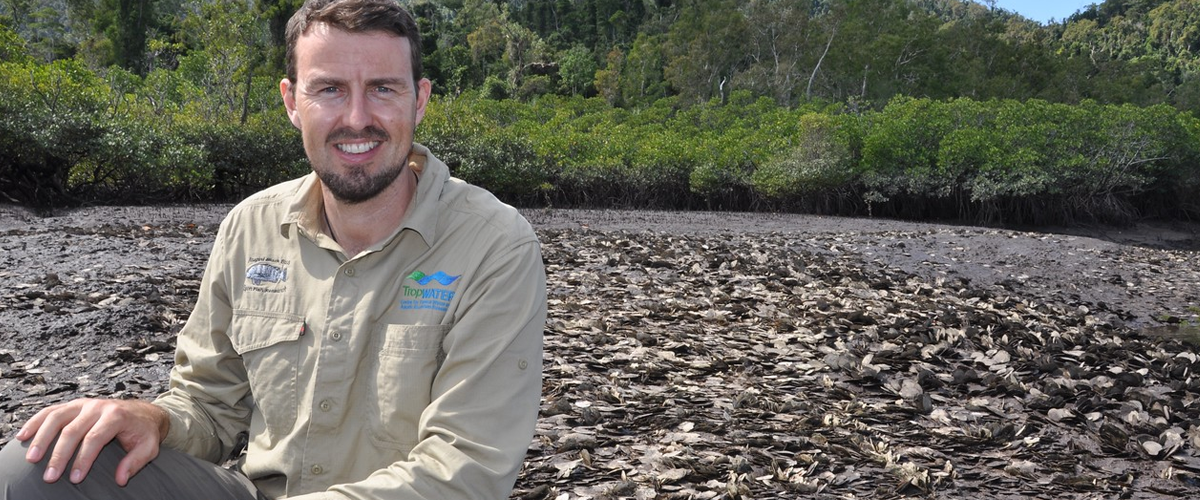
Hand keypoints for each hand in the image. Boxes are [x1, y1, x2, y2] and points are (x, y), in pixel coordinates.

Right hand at [15, 398, 169, 485]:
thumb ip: (135, 462)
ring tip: (32, 458)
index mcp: (116, 416)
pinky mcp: (73, 405)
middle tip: (50, 477)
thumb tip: (120, 479)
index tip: (75, 479)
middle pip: (72, 430)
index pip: (95, 438)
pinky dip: (35, 422)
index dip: (84, 459)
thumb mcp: (149, 447)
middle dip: (59, 455)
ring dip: (42, 438)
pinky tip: (23, 436)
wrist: (143, 412)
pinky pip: (51, 411)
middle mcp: (98, 407)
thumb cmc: (143, 432)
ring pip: (57, 418)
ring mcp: (84, 404)